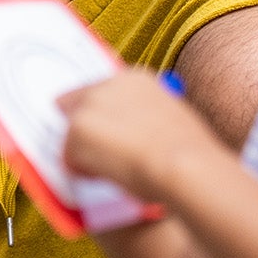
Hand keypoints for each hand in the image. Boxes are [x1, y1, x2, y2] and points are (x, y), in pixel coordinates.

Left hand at [59, 68, 215, 205]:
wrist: (185, 165)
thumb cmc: (188, 152)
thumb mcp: (171, 118)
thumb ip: (147, 115)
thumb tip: (135, 130)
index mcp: (135, 78)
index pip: (102, 89)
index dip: (101, 113)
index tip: (102, 130)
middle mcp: (108, 85)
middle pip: (77, 103)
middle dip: (84, 130)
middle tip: (94, 154)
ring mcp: (90, 106)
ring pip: (73, 133)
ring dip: (85, 153)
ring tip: (109, 172)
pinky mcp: (77, 131)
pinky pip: (69, 157)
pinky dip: (82, 171)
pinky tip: (104, 179)